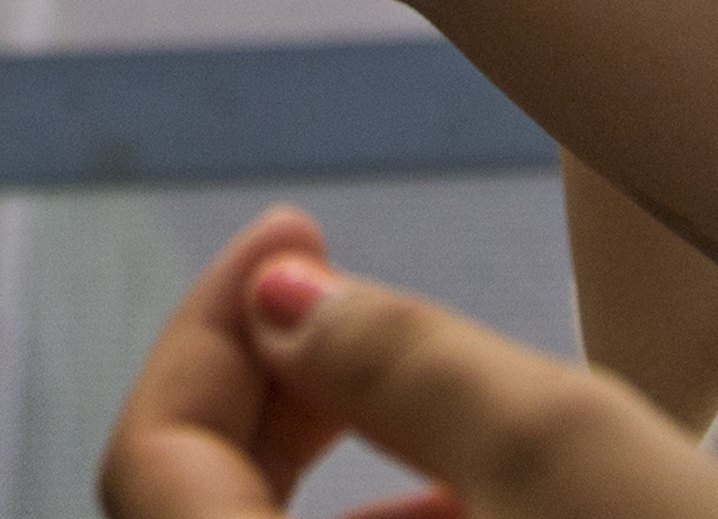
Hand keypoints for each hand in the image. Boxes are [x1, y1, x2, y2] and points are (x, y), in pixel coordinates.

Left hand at [101, 209, 717, 518]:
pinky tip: (482, 509)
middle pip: (198, 515)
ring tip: (455, 416)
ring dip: (338, 477)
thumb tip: (281, 297)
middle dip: (271, 391)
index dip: (207, 325)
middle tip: (341, 290)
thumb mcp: (566, 450)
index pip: (151, 465)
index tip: (296, 228)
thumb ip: (401, 359)